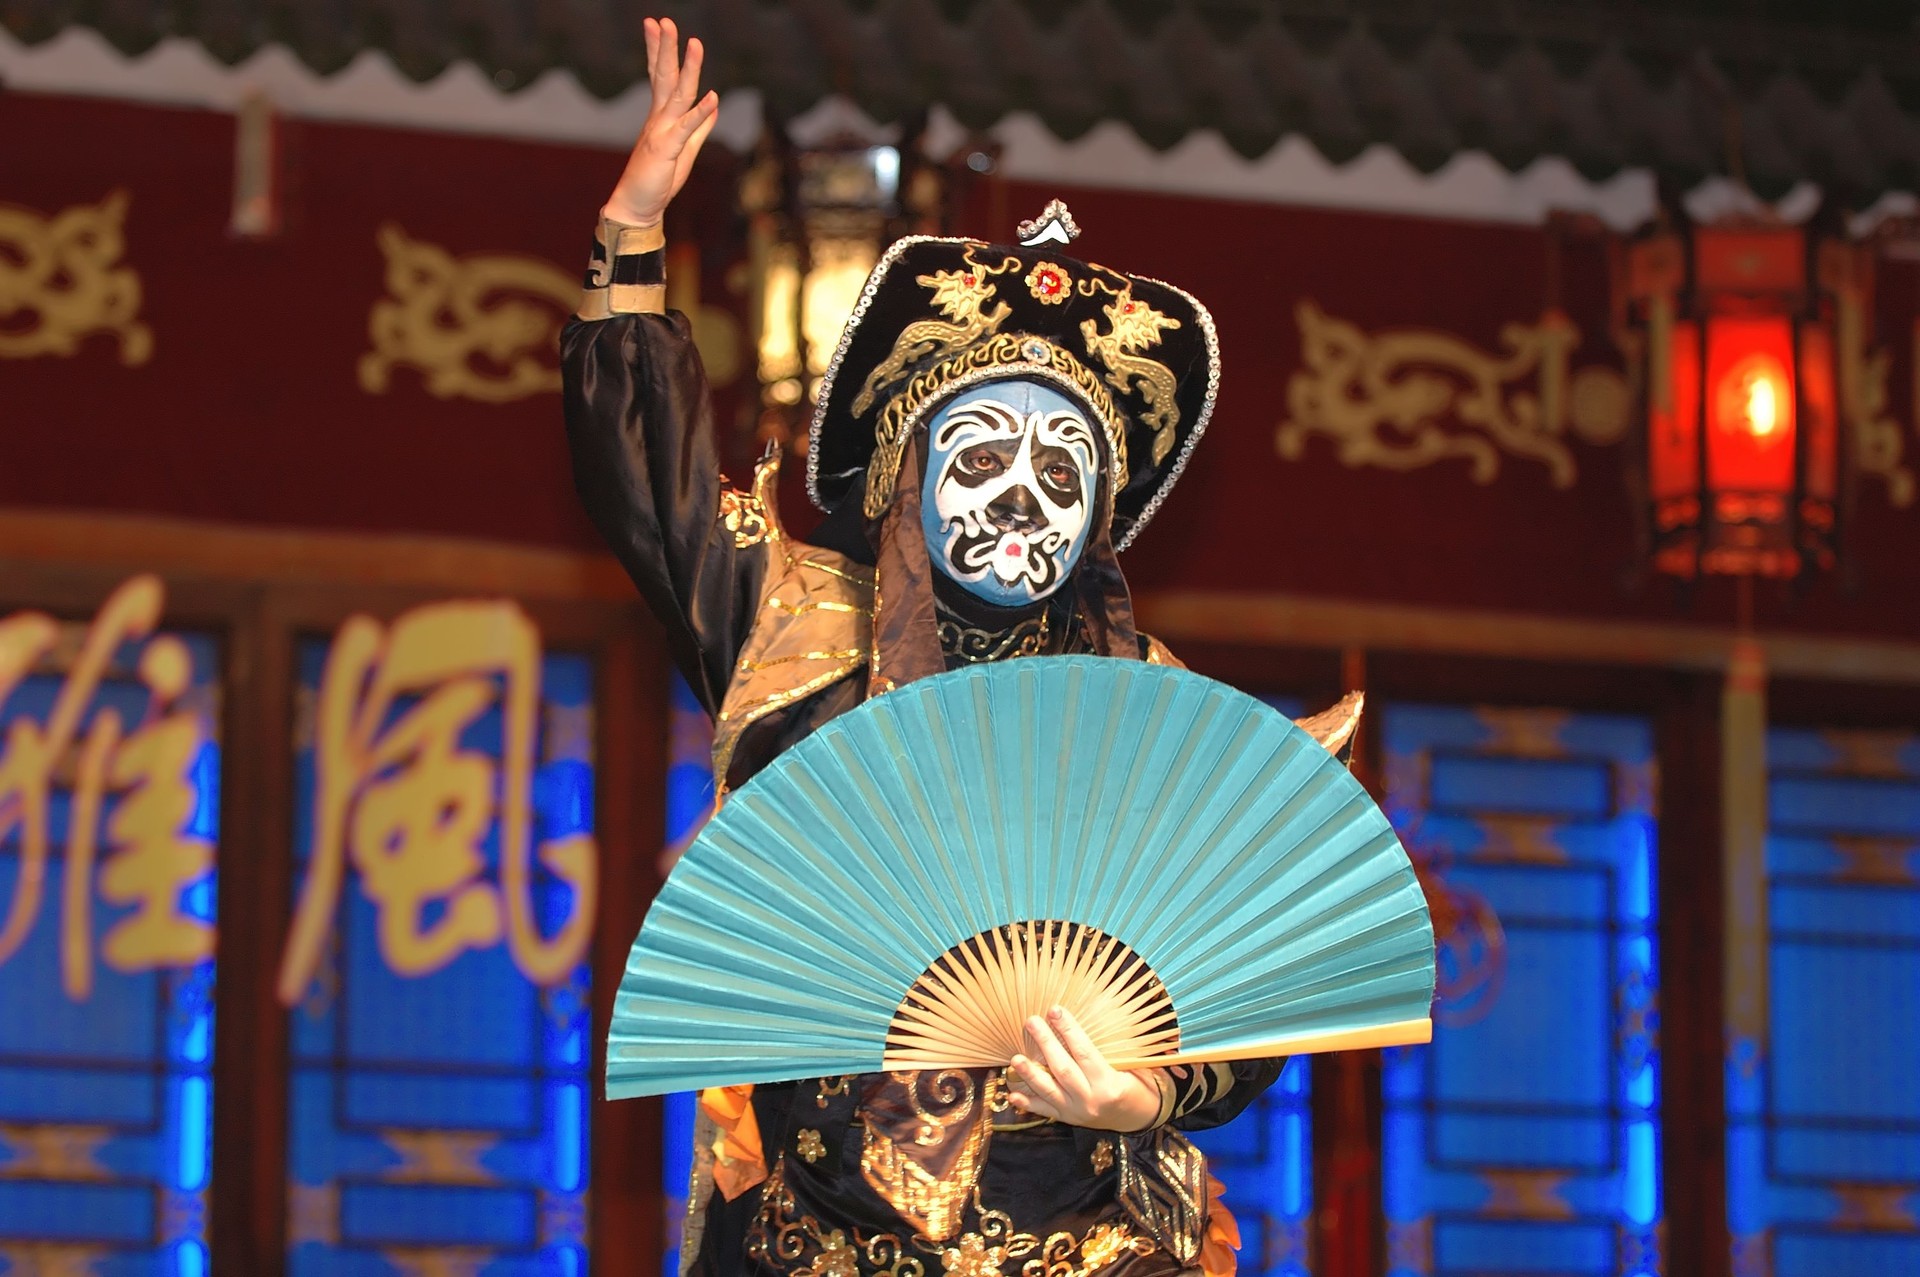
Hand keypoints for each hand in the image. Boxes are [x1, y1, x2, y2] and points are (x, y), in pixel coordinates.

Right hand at [603, 17, 720, 227]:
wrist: (638, 205)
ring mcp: (662, 132)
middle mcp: (659, 119)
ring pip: (678, 95)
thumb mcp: (685, 148)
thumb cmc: (658, 178)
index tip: (658, 24)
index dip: (659, 50)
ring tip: (694, 44)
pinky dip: (701, 113)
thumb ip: (699, 126)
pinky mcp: (668, 150)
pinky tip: (713, 97)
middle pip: (664, 76)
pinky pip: (687, 128)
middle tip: (665, 21)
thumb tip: (714, 105)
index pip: (660, 76)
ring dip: (688, 69)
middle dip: (666, 48)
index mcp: (662, 116)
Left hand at [1007, 1006, 1165, 1131]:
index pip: (1085, 1052)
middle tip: (1031, 1022)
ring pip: (1050, 1091)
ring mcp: (1077, 1111)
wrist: (1137, 1118)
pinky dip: (1028, 1104)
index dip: (1069, 1030)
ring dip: (1030, 1075)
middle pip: (1063, 1069)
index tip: (1055, 1010)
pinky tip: (1012, 1093)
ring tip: (1015, 1059)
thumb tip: (1101, 1013)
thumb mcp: (1134, 1067)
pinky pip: (1045, 1111)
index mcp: (1109, 1083)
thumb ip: (1116, 1048)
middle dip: (1046, 1044)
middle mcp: (1091, 1099)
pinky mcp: (1068, 1119)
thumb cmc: (1135, 1084)